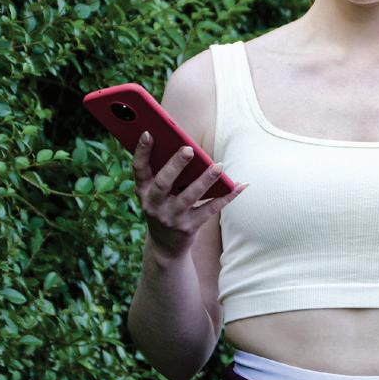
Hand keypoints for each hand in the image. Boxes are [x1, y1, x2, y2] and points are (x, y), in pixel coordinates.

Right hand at [132, 133, 244, 259]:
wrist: (164, 247)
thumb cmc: (164, 207)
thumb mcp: (156, 194)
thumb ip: (166, 173)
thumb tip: (190, 148)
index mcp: (142, 191)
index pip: (138, 168)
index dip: (141, 151)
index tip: (148, 133)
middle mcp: (153, 204)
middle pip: (163, 182)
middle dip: (175, 165)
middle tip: (189, 149)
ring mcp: (171, 217)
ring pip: (189, 196)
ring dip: (205, 180)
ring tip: (219, 166)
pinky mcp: (188, 228)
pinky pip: (210, 209)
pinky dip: (227, 197)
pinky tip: (240, 185)